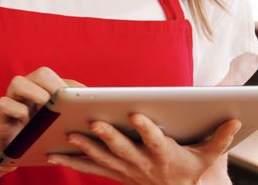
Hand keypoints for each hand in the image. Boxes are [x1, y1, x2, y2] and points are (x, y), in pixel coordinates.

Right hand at [0, 67, 80, 158]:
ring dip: (35, 94)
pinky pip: (5, 103)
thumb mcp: (60, 128)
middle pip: (42, 73)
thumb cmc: (41, 139)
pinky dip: (18, 111)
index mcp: (45, 89)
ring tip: (45, 110)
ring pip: (18, 82)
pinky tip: (27, 123)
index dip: (73, 88)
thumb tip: (97, 113)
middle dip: (55, 87)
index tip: (84, 103)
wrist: (15, 155)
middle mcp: (28, 88)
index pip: (62, 80)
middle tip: (63, 104)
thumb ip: (74, 116)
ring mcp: (12, 98)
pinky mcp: (1, 112)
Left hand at [47, 114, 241, 184]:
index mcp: (166, 154)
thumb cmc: (195, 170)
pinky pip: (91, 168)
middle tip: (93, 122)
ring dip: (85, 146)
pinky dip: (72, 161)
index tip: (136, 114)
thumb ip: (220, 137)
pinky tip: (52, 155)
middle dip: (108, 136)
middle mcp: (143, 163)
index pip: (156, 140)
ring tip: (67, 133)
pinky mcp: (115, 173)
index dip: (146, 129)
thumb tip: (235, 119)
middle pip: (124, 148)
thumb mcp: (211, 155)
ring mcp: (126, 170)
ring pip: (103, 158)